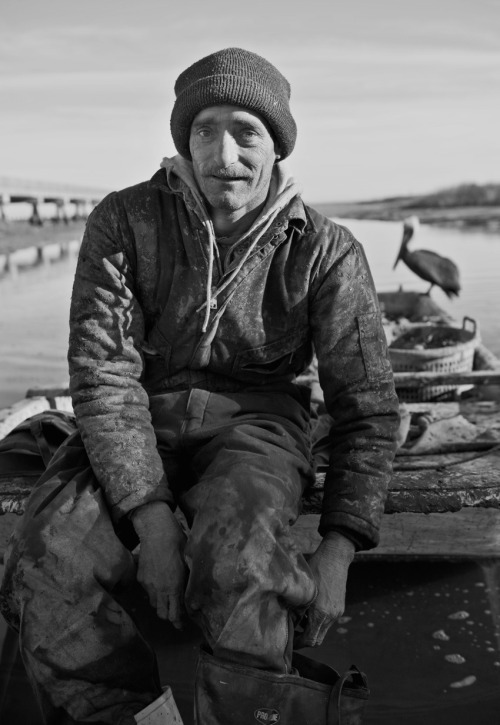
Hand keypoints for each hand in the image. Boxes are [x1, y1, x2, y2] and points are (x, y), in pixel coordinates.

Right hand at [131, 502, 187, 628]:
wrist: (157, 532)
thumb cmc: (178, 544)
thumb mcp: (188, 563)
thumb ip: (189, 581)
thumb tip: (194, 594)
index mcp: (174, 587)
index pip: (174, 614)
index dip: (178, 622)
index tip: (181, 626)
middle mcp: (159, 589)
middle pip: (162, 613)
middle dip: (169, 615)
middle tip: (175, 612)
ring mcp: (148, 584)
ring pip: (154, 603)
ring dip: (161, 603)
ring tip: (167, 595)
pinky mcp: (141, 577)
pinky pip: (147, 591)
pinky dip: (153, 591)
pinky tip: (159, 581)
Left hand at [294, 532, 354, 648]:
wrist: (335, 556)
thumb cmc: (315, 568)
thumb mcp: (301, 587)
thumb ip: (293, 606)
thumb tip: (283, 618)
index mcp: (321, 613)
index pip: (309, 640)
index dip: (298, 643)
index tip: (288, 640)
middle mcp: (331, 616)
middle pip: (318, 639)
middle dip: (304, 639)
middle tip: (292, 632)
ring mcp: (337, 612)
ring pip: (323, 630)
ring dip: (311, 629)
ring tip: (299, 618)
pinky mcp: (340, 606)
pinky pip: (328, 620)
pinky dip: (318, 620)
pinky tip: (309, 608)